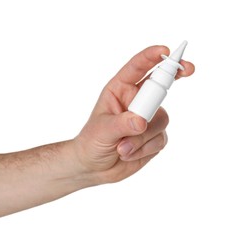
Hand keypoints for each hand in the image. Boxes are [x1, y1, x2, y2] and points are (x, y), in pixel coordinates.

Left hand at [74, 45, 194, 183]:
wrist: (94, 166)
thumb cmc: (92, 142)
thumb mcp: (102, 130)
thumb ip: (121, 124)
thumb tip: (142, 122)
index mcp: (120, 90)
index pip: (138, 68)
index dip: (153, 56)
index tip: (167, 50)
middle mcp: (136, 101)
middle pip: (160, 88)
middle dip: (170, 82)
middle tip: (184, 73)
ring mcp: (148, 119)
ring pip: (161, 119)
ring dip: (142, 138)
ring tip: (122, 149)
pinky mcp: (154, 136)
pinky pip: (161, 139)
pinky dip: (145, 149)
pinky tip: (128, 155)